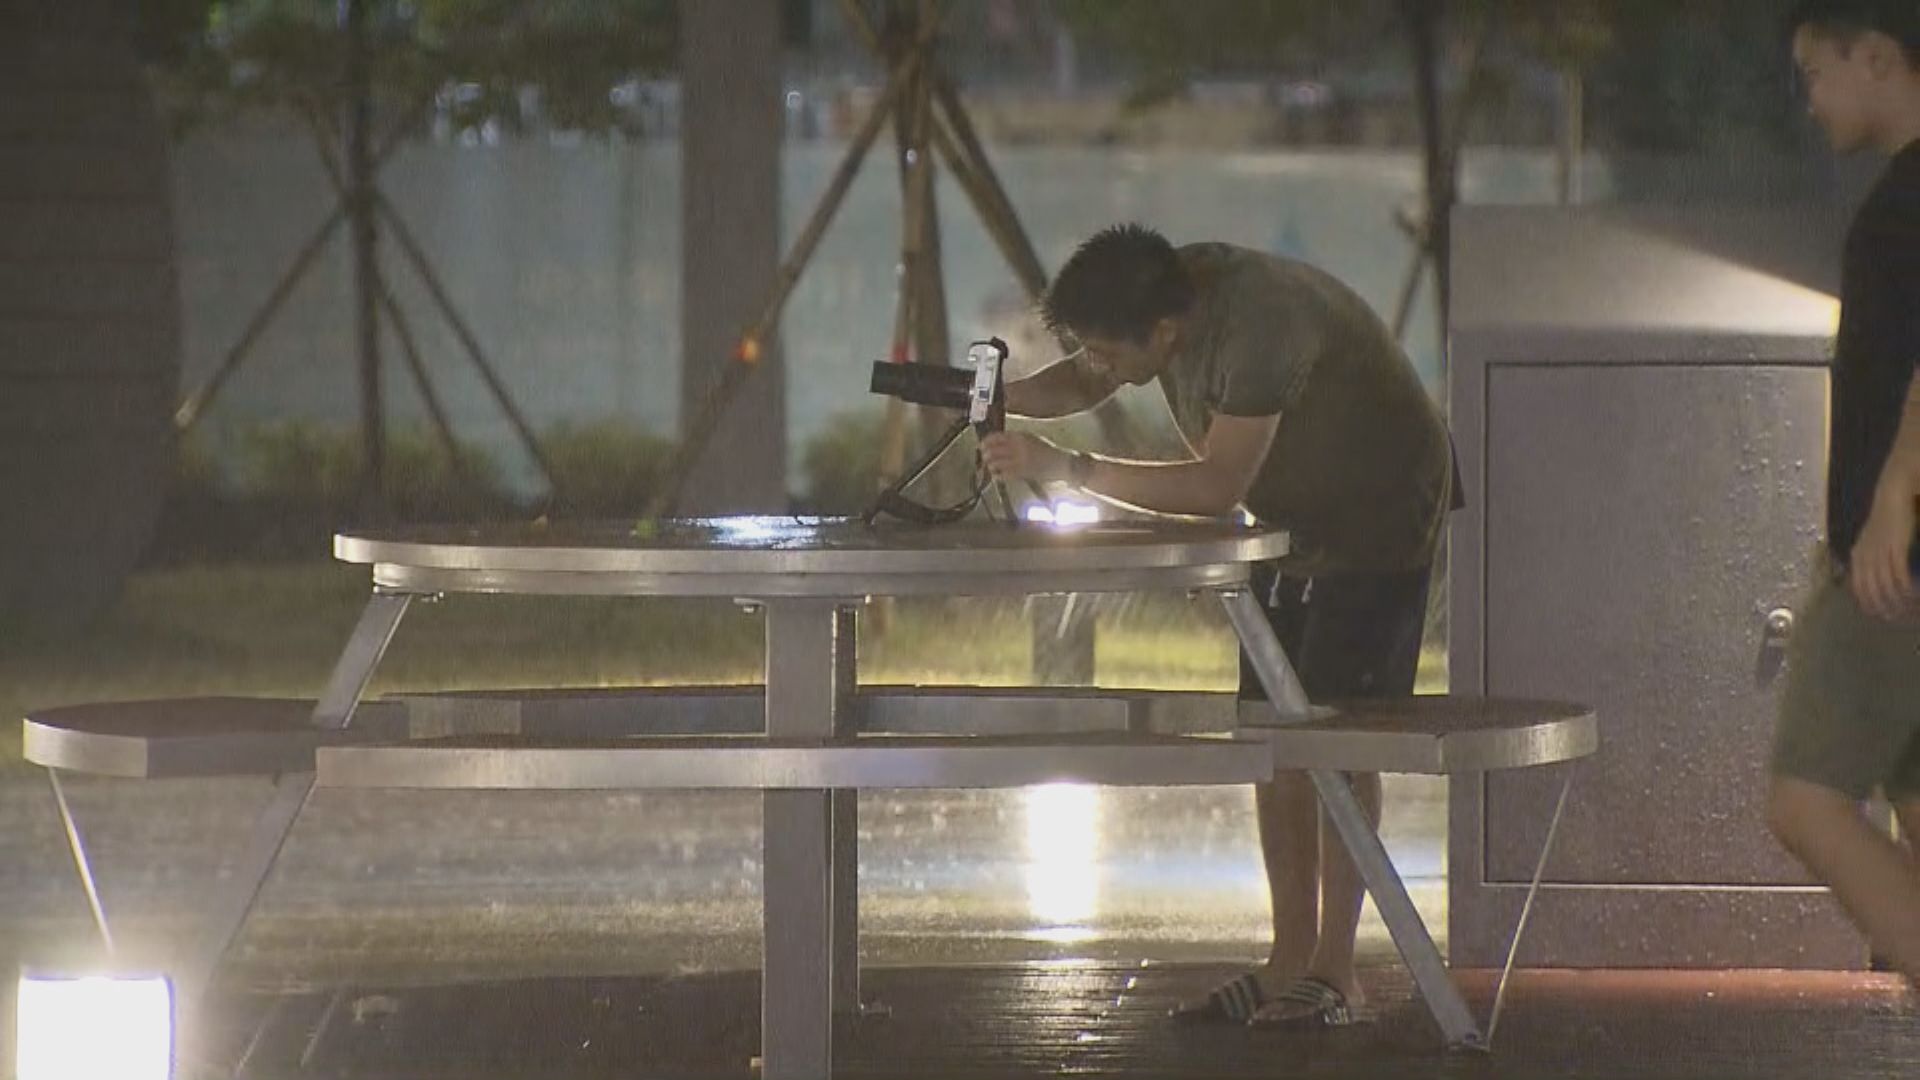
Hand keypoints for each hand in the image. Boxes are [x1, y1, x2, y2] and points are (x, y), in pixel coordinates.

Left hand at [978, 432, 1071, 483]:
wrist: (1060, 463)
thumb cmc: (1046, 450)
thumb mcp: (1030, 438)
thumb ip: (1014, 439)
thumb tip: (996, 441)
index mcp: (1020, 436)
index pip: (996, 437)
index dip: (986, 441)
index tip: (982, 444)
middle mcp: (1017, 448)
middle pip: (993, 450)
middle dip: (985, 454)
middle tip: (984, 457)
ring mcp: (1019, 461)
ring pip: (995, 463)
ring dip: (990, 465)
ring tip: (990, 466)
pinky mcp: (1021, 474)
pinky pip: (1003, 475)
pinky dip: (997, 475)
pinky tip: (996, 475)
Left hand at [1849, 479, 1919, 620]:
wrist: (1894, 492)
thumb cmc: (1889, 515)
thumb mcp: (1875, 539)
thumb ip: (1874, 557)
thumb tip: (1884, 577)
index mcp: (1858, 556)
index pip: (1860, 590)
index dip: (1872, 606)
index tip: (1887, 616)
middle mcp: (1865, 557)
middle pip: (1873, 594)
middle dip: (1888, 610)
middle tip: (1902, 618)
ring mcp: (1879, 553)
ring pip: (1886, 588)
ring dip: (1900, 603)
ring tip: (1911, 610)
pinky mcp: (1894, 548)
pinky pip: (1899, 576)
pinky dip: (1907, 589)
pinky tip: (1914, 595)